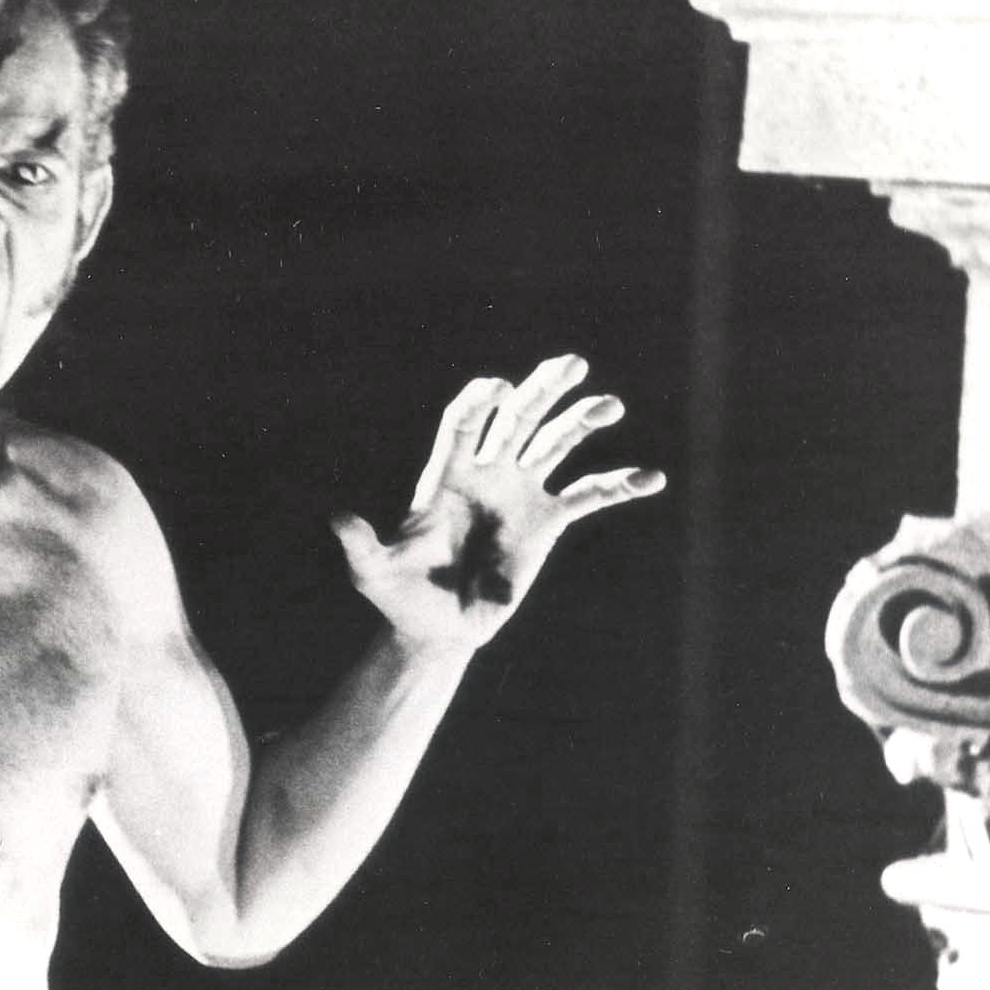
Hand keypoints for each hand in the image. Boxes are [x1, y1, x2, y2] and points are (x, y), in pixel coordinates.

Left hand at [332, 354, 663, 650]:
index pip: (463, 422)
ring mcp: (520, 494)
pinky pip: (589, 494)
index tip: (498, 389)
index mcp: (445, 476)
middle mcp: (487, 474)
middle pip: (517, 417)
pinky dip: (619, 484)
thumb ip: (362, 546)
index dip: (479, 402)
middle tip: (573, 363)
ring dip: (583, 421)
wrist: (437, 627)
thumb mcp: (375, 572)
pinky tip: (652, 477)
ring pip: (555, 444)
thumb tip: (337, 521)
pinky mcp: (547, 521)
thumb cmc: (400, 595)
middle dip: (542, 389)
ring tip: (611, 406)